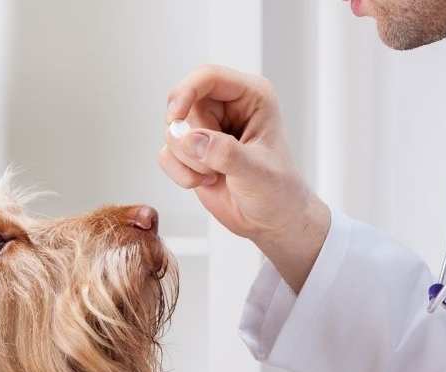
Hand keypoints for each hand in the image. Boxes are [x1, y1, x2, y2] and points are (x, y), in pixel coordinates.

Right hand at [159, 64, 330, 291]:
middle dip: (191, 140)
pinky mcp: (192, 151)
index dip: (186, 92)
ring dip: (188, 161)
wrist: (272, 221)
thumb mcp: (257, 173)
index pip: (207, 76)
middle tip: (212, 164)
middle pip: (184, 105)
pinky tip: (205, 181)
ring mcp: (207, 128)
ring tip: (216, 174)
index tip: (174, 117)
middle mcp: (227, 107)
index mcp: (251, 96)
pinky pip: (167, 154)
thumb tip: (190, 138)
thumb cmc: (278, 192)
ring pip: (173, 132)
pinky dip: (180, 173)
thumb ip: (225, 153)